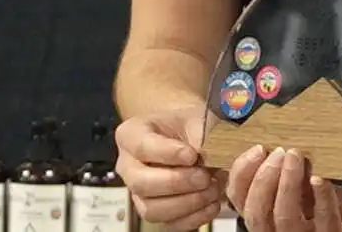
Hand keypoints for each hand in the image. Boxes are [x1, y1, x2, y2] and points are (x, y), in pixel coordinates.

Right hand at [114, 106, 221, 230]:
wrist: (201, 142)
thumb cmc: (193, 127)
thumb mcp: (197, 119)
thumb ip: (200, 135)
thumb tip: (207, 156)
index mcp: (131, 135)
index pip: (140, 147)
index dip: (167, 153)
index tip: (191, 155)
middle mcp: (129, 167)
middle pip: (141, 184)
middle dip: (176, 183)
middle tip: (203, 177)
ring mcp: (140, 194)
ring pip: (152, 210)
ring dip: (187, 203)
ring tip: (212, 189)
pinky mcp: (157, 213)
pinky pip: (169, 225)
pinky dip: (194, 218)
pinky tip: (212, 204)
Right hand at [225, 146, 341, 231]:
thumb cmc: (341, 209)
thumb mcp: (309, 186)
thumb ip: (292, 173)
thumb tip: (278, 146)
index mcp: (270, 216)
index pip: (240, 201)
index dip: (240, 175)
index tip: (256, 148)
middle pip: (256, 215)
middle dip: (262, 179)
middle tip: (278, 152)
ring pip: (285, 219)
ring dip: (287, 184)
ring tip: (297, 157)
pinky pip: (325, 222)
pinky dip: (322, 197)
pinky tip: (320, 178)